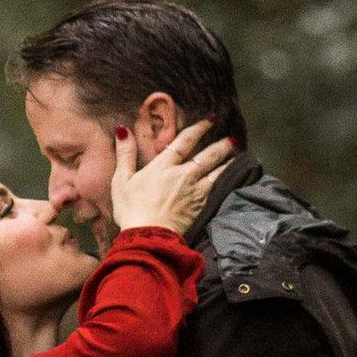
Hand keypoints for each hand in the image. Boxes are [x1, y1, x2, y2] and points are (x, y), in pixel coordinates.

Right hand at [108, 116, 233, 241]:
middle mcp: (183, 175)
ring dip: (226, 161)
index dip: (199, 128)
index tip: (210, 119)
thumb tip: (122, 130)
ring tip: (234, 154)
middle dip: (220, 144)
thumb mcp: (122, 180)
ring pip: (215, 171)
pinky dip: (223, 179)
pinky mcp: (200, 206)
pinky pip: (215, 188)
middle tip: (231, 138)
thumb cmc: (132, 210)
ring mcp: (194, 191)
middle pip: (207, 155)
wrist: (149, 236)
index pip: (185, 141)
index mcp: (164, 166)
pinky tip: (227, 177)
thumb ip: (125, 154)